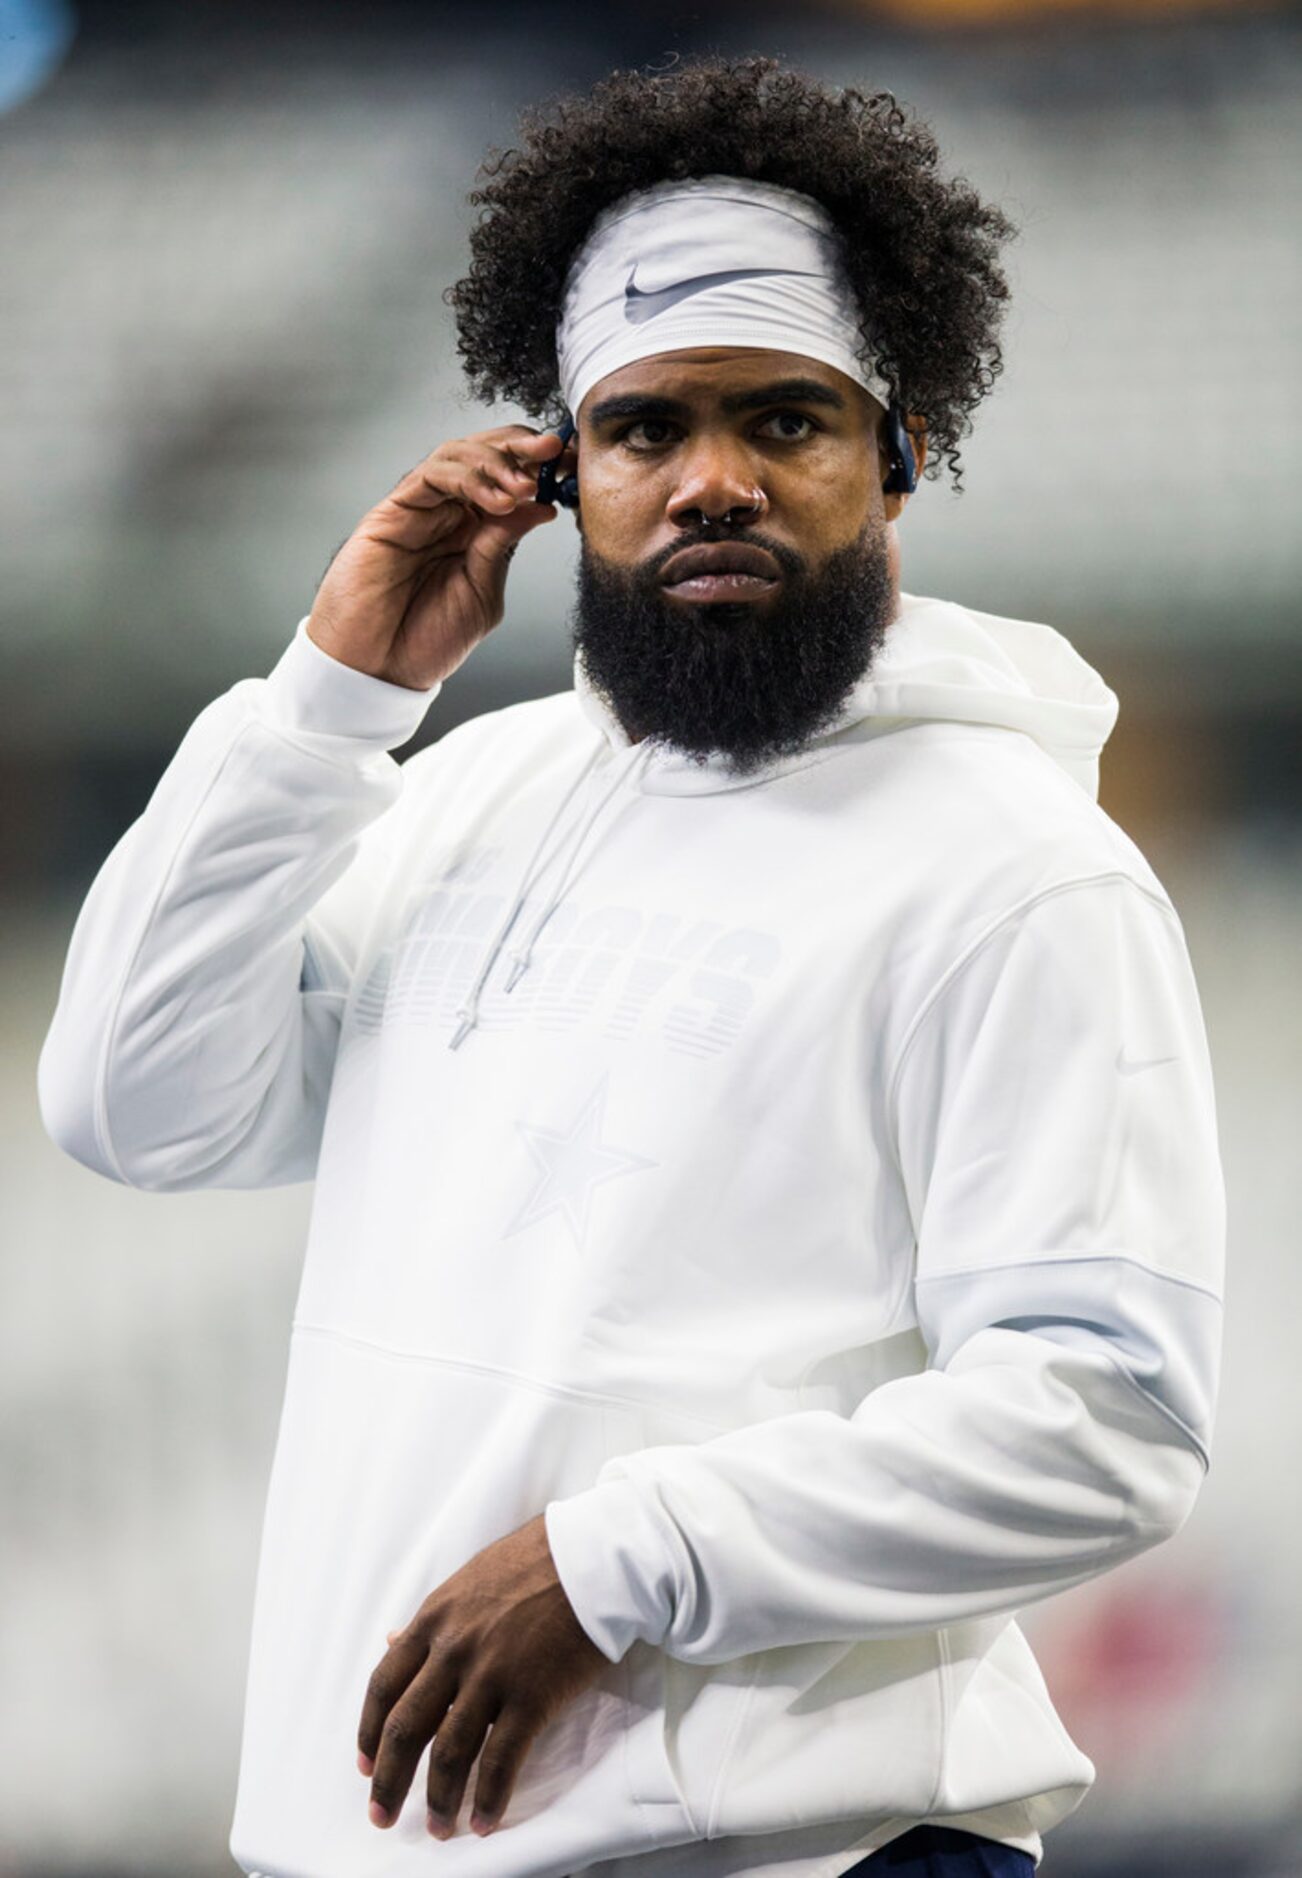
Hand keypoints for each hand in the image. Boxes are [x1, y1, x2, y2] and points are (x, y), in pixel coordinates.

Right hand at [307, 424, 574, 690]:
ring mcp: (422, 508)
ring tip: (524, 485)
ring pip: (459, 456)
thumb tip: (540, 507)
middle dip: (523, 449)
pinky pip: (431, 475)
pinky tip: (496, 499)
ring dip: (497, 462)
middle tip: (554, 450)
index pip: (511, 483)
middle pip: (487, 458)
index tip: (573, 465)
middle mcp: (450, 513)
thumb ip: (504, 548)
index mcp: (477, 532)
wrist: (378, 667)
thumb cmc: (426, 640)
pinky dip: (467, 478)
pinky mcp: (394, 510)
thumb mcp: (482, 595)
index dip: (541, 468)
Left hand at [357, 1512, 610, 1838]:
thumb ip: (430, 1618)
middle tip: (381, 1814)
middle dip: (389, 1780)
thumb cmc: (531, 1562)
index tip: (365, 1766)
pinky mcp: (531, 1696)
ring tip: (437, 1830)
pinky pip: (502, 1759)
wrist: (590, 1557)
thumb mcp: (467, 1581)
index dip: (370, 1733)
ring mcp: (491, 1675)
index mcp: (433, 1620)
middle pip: (406, 1728)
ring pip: (450, 1751)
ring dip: (439, 1799)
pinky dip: (489, 1797)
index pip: (384, 1686)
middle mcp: (453, 1651)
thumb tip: (391, 1641)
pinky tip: (483, 1821)